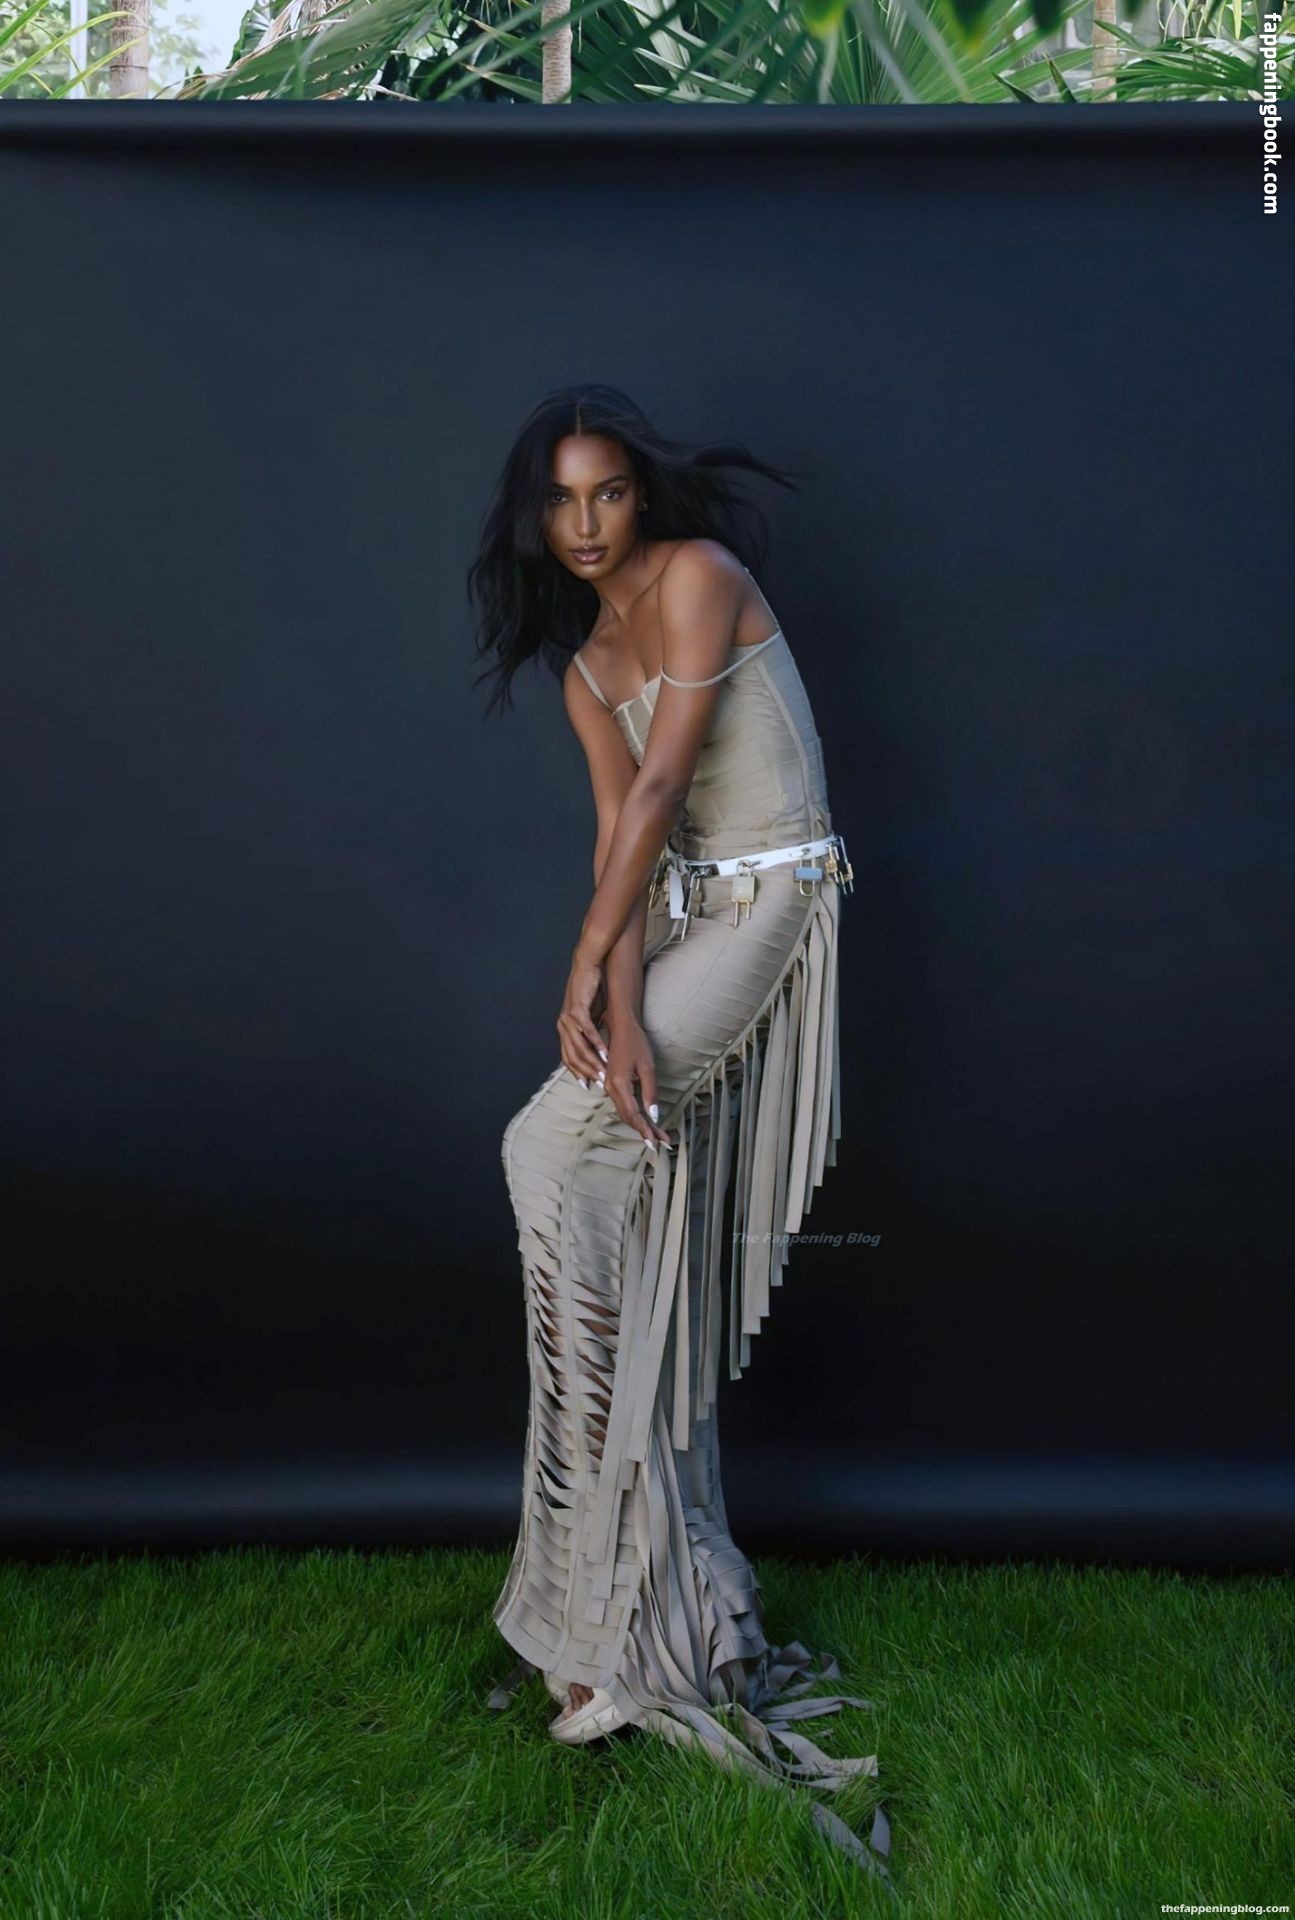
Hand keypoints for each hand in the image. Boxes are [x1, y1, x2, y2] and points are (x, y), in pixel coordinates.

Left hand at [557, 944, 608, 1085]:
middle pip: (573, 1056)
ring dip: (593, 1061)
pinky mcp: (577, 1009)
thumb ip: (592, 1030)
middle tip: (601, 1084)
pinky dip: (597, 1043)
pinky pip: (587, 1031)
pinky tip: (606, 1053)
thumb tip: (600, 1046)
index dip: (577, 1072)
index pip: (568, 1057)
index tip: (589, 1085)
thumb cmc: (592, 989)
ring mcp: (568, 1017)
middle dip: (587, 1072)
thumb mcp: (592, 1014)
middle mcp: (563, 1024)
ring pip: (579, 1047)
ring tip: (604, 1072)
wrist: (588, 964)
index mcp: (565, 1027)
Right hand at [598, 1013, 673, 1150]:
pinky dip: (635, 1115)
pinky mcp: (613, 1083)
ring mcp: (610, 1086)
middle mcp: (611, 1088)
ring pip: (625, 1112)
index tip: (656, 1142)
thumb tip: (653, 1115)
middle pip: (628, 1117)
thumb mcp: (648, 1067)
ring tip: (657, 1135)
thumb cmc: (635, 1042)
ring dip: (640, 1125)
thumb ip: (650, 1092)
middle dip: (645, 1132)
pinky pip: (623, 1105)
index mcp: (619, 1084)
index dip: (645, 1130)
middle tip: (661, 1143)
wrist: (620, 1026)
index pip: (633, 1115)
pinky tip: (645, 1121)